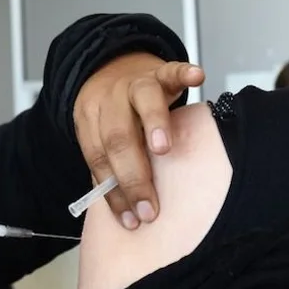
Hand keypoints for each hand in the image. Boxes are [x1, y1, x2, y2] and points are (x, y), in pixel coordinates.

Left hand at [75, 53, 204, 227]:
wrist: (112, 69)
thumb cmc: (112, 115)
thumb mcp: (100, 137)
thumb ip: (111, 166)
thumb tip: (128, 214)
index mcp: (90, 119)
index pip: (98, 158)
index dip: (113, 192)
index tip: (131, 220)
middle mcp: (111, 100)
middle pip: (118, 136)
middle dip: (133, 176)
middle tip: (150, 207)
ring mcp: (137, 83)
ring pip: (142, 99)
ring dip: (153, 123)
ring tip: (163, 149)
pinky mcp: (161, 71)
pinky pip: (173, 69)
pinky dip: (185, 73)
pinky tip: (198, 77)